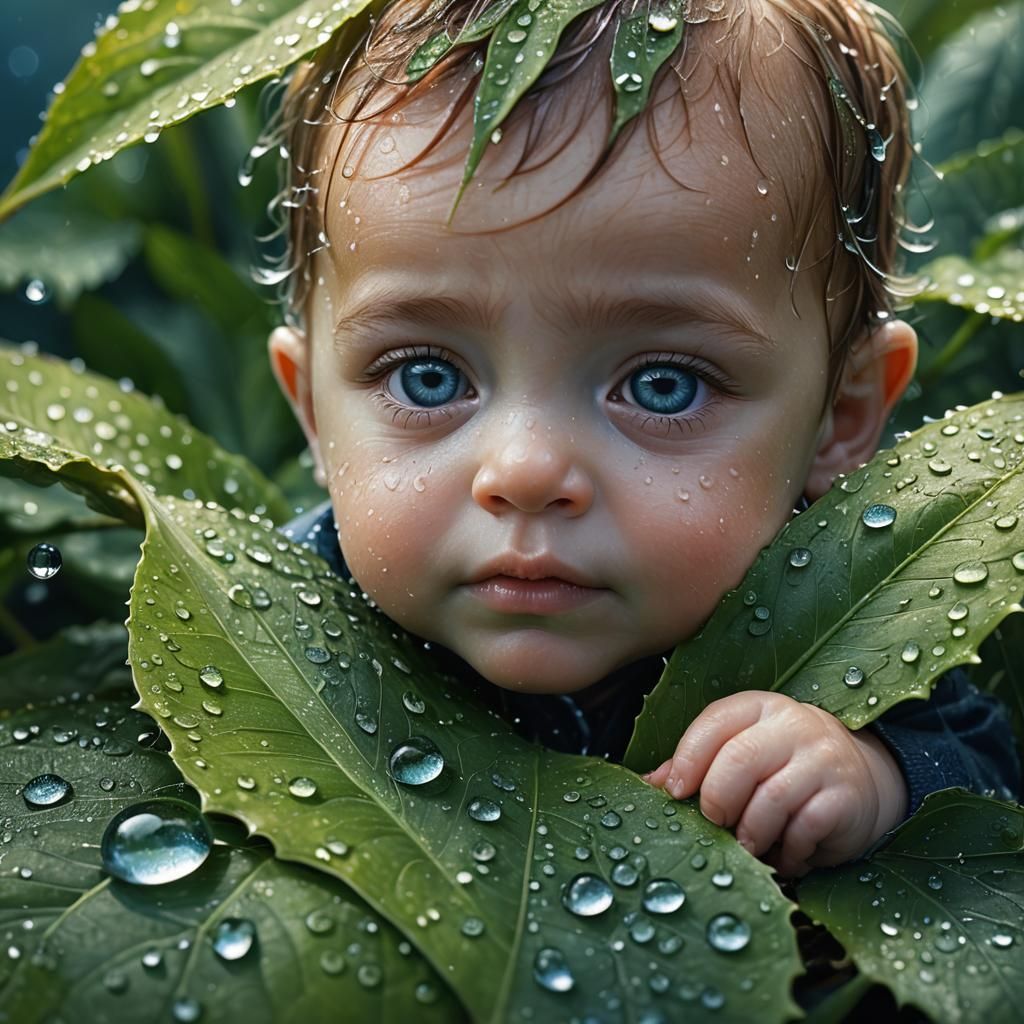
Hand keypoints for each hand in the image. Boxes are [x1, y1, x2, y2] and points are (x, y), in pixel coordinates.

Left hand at [643, 691, 908, 876]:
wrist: (860, 779)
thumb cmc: (782, 767)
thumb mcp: (741, 752)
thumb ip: (696, 764)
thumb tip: (645, 785)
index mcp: (758, 707)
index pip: (715, 723)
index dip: (687, 759)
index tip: (674, 793)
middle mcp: (792, 724)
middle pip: (739, 759)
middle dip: (717, 800)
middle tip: (714, 824)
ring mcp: (822, 757)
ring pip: (772, 798)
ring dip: (751, 833)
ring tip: (746, 848)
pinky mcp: (846, 795)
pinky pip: (805, 827)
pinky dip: (787, 851)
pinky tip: (783, 857)